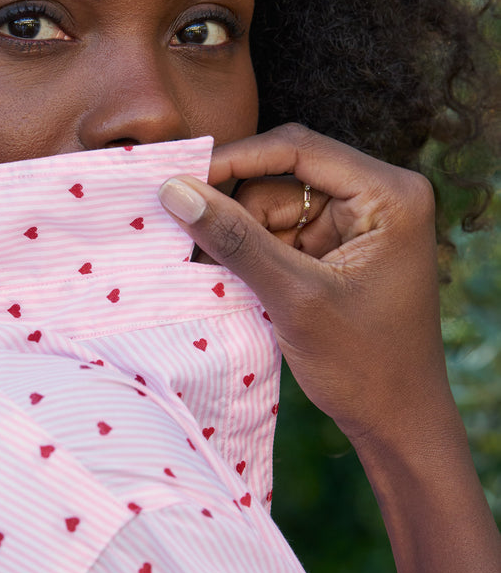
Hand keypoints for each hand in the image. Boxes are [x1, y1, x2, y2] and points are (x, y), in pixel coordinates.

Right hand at [159, 124, 451, 445]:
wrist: (397, 423)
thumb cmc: (364, 365)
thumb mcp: (294, 297)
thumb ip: (236, 240)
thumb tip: (175, 191)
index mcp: (389, 195)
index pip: (298, 150)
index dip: (235, 160)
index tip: (179, 179)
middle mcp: (379, 198)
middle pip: (282, 179)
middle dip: (239, 213)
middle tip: (193, 246)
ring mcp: (359, 225)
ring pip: (274, 209)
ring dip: (243, 240)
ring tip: (223, 281)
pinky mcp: (340, 252)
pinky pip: (282, 236)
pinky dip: (255, 257)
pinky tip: (236, 285)